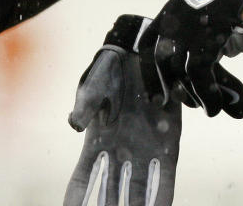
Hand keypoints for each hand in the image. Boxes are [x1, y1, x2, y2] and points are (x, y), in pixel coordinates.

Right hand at [64, 15, 180, 205]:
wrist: (143, 52)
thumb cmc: (113, 69)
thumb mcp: (95, 85)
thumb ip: (86, 105)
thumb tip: (74, 123)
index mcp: (97, 143)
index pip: (83, 179)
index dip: (76, 200)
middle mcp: (120, 153)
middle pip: (111, 193)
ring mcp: (143, 151)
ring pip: (138, 192)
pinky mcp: (167, 145)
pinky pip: (164, 177)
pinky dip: (163, 196)